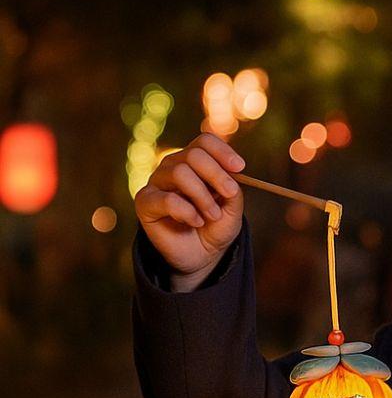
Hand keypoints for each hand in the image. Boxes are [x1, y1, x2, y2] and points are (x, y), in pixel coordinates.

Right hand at [134, 133, 245, 290]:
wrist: (201, 255)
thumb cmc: (215, 227)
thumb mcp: (232, 209)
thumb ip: (233, 192)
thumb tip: (233, 177)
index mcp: (195, 162)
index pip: (204, 142)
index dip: (223, 151)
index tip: (240, 168)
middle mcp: (173, 167)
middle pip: (193, 155)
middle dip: (217, 175)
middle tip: (230, 194)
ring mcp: (157, 183)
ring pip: (179, 173)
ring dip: (203, 196)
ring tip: (212, 215)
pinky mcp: (146, 202)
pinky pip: (167, 199)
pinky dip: (187, 212)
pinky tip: (196, 222)